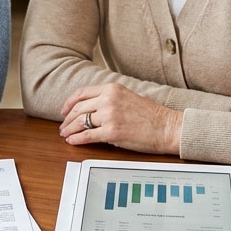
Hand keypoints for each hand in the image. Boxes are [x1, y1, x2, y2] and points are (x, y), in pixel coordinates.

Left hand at [58, 83, 181, 154]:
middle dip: (67, 119)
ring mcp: (109, 116)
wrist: (166, 127)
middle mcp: (108, 100)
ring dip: (69, 130)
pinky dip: (76, 139)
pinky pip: (87, 136)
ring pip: (80, 122)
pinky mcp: (111, 132)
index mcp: (112, 89)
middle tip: (63, 126)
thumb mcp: (127, 97)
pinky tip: (72, 141)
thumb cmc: (151, 115)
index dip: (69, 103)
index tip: (64, 110)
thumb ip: (108, 99)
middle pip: (78, 108)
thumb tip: (90, 109)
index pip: (82, 93)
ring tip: (66, 135)